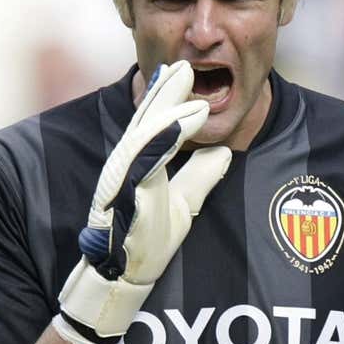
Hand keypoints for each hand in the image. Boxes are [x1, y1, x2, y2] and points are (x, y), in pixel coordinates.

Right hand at [55, 61, 231, 343]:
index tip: (184, 71)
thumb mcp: (183, 206)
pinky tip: (186, 118)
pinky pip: (146, 157)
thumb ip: (199, 179)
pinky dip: (165, 135)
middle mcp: (126, 165)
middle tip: (182, 63)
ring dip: (167, 105)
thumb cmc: (145, 245)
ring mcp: (122, 177)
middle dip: (163, 90)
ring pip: (145, 132)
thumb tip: (223, 154)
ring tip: (188, 81)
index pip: (155, 124)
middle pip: (146, 119)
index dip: (168, 97)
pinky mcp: (125, 192)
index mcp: (139, 166)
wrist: (120, 280)